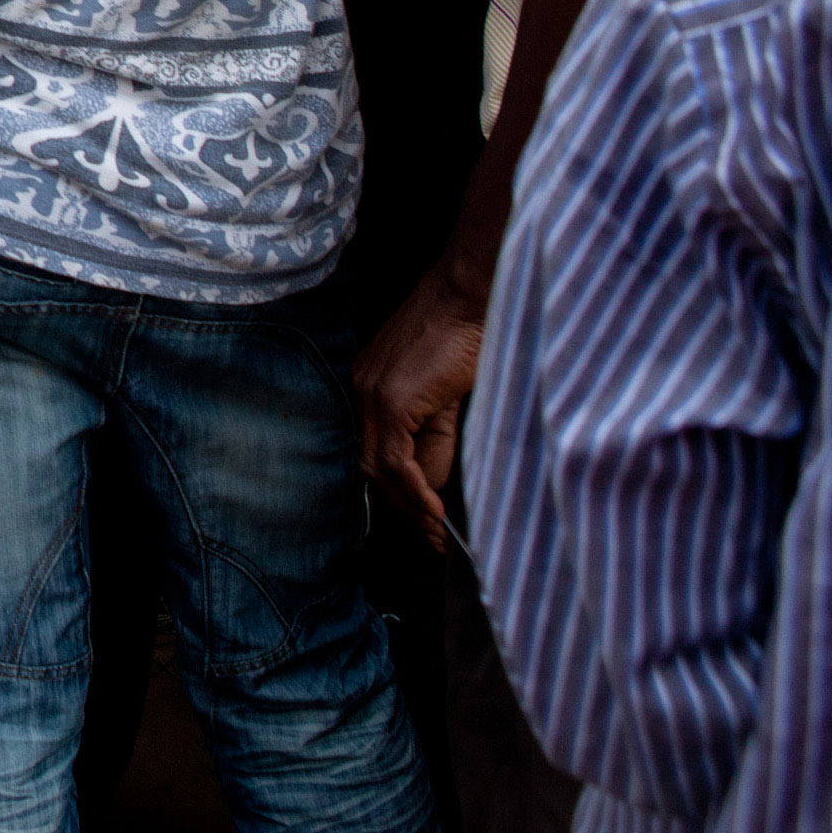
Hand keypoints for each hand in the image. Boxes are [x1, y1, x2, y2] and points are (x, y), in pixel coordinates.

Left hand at [355, 268, 484, 552]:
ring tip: (437, 533)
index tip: (423, 519)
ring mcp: (373, 394)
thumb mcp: (446, 394)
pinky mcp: (393, 399)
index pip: (375, 451)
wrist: (469, 296)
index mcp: (371, 386)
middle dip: (402, 506)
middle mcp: (363, 391)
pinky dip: (415, 490)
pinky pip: (396, 460)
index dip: (398, 490)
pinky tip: (435, 511)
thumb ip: (436, 434)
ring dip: (410, 505)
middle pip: (372, 465)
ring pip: (381, 468)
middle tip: (431, 536)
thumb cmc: (467, 335)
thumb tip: (433, 483)